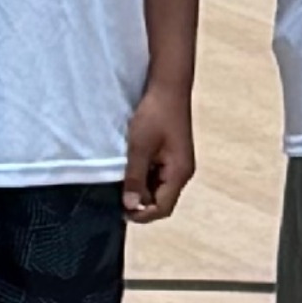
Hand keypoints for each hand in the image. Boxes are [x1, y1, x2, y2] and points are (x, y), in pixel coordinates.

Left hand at [122, 85, 195, 222]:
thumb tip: (131, 206)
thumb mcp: (139, 147)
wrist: (168, 87)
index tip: (121, 211)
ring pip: (159, 187)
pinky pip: (159, 174)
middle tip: (118, 190)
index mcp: (179, 173)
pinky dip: (145, 174)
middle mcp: (183, 172)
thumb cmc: (155, 115)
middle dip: (141, 200)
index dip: (143, 215)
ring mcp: (179, 163)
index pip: (163, 208)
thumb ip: (135, 177)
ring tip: (123, 175)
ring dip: (141, 186)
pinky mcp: (173, 155)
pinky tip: (132, 163)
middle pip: (162, 199)